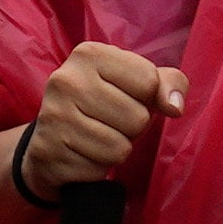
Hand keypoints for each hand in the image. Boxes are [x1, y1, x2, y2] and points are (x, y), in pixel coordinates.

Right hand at [25, 41, 180, 198]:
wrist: (53, 142)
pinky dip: (97, 167)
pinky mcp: (48, 150)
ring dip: (117, 150)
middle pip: (138, 117)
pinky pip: (99, 169)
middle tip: (110, 123)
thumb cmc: (105, 106)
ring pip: (120, 147)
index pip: (150, 82)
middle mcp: (66, 80)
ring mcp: (53, 115)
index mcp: (89, 54)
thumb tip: (174, 107)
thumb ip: (169, 84)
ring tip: (97, 138)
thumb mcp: (139, 85)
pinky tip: (82, 154)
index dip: (147, 98)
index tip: (125, 97)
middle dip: (132, 128)